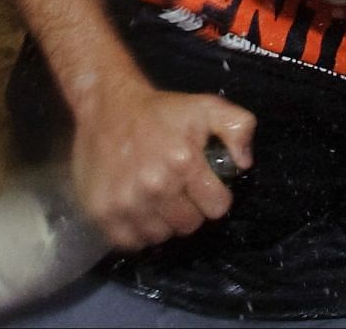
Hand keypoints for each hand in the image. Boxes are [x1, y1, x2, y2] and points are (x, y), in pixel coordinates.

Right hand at [71, 76, 253, 250]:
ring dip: (161, 221)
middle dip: (188, 210)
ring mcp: (125, 202)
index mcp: (182, 162)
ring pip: (159, 236)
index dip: (214, 195)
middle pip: (188, 225)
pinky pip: (130, 241)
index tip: (201, 183)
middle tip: (176, 189)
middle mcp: (153, 186)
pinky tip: (136, 208)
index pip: (217, 207)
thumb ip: (238, 128)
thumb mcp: (207, 107)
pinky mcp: (102, 212)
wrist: (107, 104)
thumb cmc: (160, 111)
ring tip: (154, 197)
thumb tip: (244, 163)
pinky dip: (135, 230)